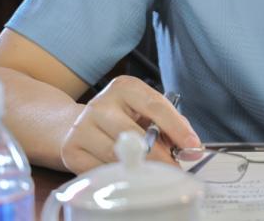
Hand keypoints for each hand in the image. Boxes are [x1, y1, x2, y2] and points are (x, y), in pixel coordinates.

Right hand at [60, 75, 200, 172]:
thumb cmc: (122, 118)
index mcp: (125, 87)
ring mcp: (82, 126)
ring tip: (151, 173)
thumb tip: (191, 148)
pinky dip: (117, 176)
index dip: (177, 128)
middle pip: (135, 135)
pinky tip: (125, 174)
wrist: (75, 125)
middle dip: (159, 156)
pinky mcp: (71, 150)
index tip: (193, 147)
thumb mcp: (145, 111)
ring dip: (138, 168)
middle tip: (174, 169)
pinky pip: (100, 171)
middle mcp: (101, 103)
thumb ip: (170, 124)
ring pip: (117, 155)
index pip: (155, 106)